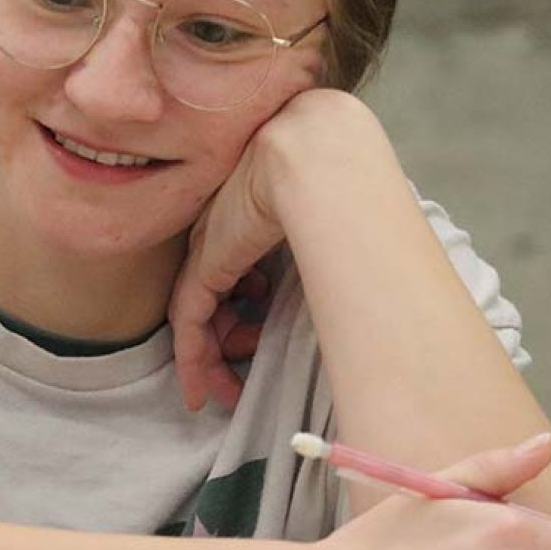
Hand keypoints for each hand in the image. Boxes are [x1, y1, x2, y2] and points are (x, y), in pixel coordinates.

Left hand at [171, 90, 387, 410]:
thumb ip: (325, 245)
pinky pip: (190, 325)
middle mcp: (222, 236)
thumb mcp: (325, 219)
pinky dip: (194, 361)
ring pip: (199, 318)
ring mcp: (210, 251)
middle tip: (241, 380)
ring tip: (229, 393)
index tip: (252, 347)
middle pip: (212, 300)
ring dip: (213, 360)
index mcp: (250, 220)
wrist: (313, 155)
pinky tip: (201, 394)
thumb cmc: (338, 180)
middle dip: (227, 345)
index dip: (239, 316)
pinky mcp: (205, 269)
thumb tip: (360, 284)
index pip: (230, 277)